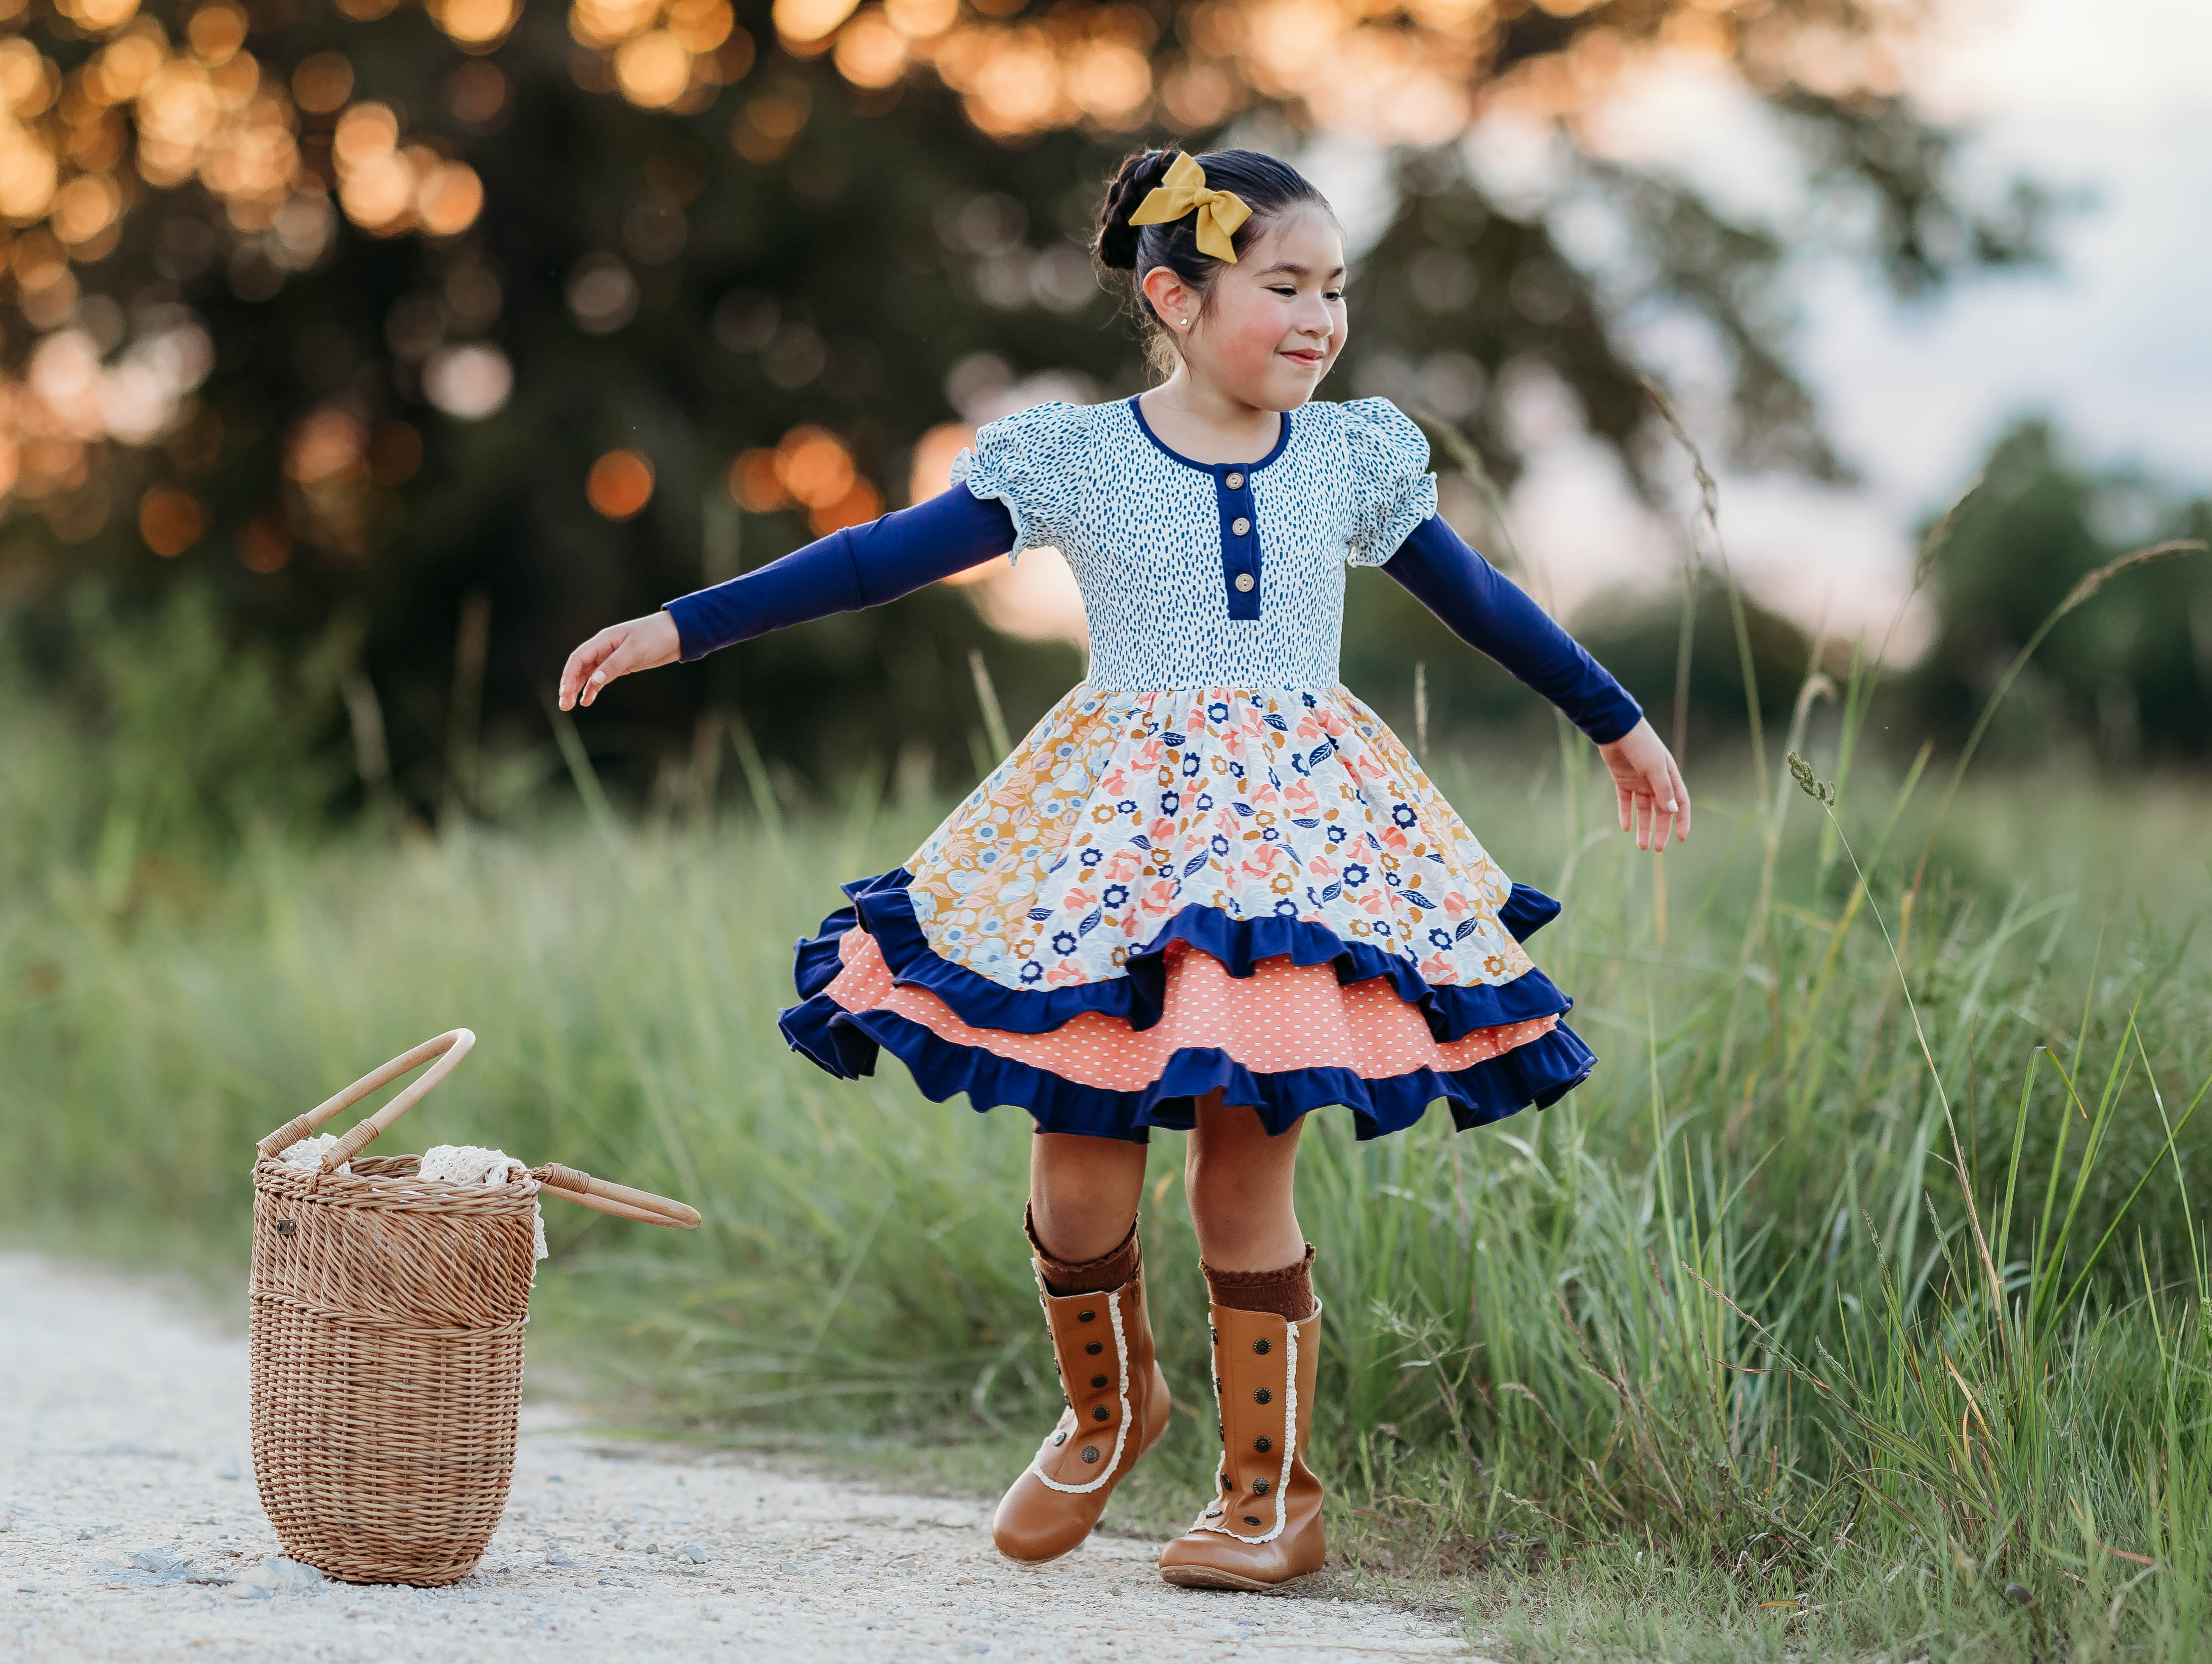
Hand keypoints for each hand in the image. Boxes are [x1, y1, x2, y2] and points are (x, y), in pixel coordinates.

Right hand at [558, 611, 680, 709]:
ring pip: (588, 674)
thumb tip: (594, 680)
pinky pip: (601, 678)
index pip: (579, 658)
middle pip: (579, 667)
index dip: (569, 676)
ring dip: (578, 688)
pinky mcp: (621, 665)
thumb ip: (614, 665)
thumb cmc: (655, 636)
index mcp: (603, 640)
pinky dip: (593, 688)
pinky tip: (587, 700)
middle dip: (569, 685)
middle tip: (564, 705)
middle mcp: (604, 648)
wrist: (676, 635)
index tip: (565, 693)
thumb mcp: (635, 651)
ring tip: (571, 705)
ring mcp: (611, 657)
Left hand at [1597, 719, 1690, 850]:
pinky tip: (1626, 827)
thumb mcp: (1655, 767)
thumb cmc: (1640, 744)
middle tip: (1657, 849)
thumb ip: (1663, 789)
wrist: (1616, 729)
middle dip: (1660, 830)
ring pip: (1644, 809)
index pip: (1680, 803)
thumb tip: (1672, 812)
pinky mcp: (1622, 780)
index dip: (1682, 821)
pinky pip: (1625, 801)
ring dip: (1643, 827)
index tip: (1681, 838)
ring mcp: (1639, 781)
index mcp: (1669, 776)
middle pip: (1661, 811)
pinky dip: (1626, 813)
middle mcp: (1655, 781)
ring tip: (1641, 846)